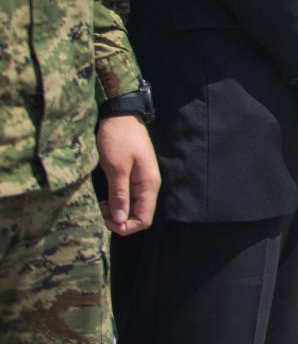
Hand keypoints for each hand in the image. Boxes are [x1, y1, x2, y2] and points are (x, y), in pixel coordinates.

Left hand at [95, 116, 159, 234]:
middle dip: (120, 220)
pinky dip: (117, 201)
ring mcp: (142, 181)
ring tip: (102, 202)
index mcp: (149, 185)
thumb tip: (120, 221)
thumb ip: (119, 195)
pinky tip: (106, 195)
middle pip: (140, 215)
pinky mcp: (134, 176)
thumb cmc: (118, 139)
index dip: (127, 227)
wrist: (120, 116)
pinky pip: (129, 197)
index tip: (108, 220)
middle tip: (102, 210)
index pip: (145, 219)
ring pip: (133, 207)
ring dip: (117, 211)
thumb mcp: (116, 168)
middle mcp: (149, 185)